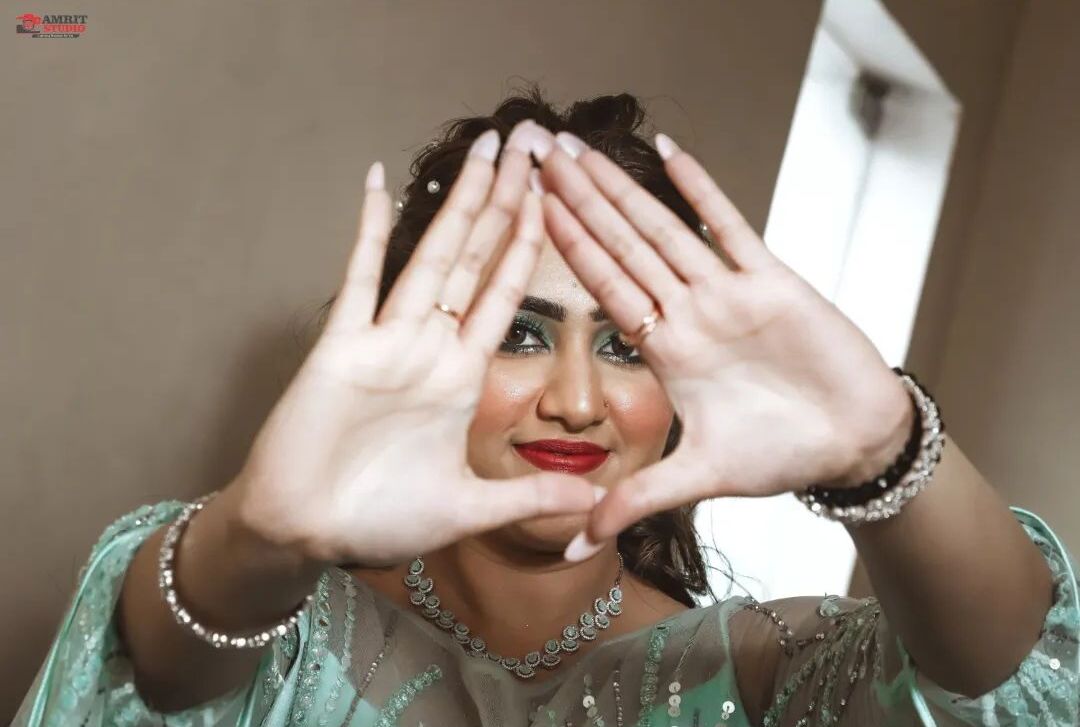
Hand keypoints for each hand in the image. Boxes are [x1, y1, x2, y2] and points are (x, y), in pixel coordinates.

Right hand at [231, 122, 597, 566]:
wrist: (305, 533)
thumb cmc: (379, 520)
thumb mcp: (467, 508)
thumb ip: (527, 497)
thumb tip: (594, 498)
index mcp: (460, 378)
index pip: (504, 297)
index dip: (529, 248)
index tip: (555, 200)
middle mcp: (429, 348)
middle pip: (475, 261)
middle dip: (504, 204)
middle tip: (530, 148)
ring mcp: (385, 341)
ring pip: (430, 257)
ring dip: (458, 204)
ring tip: (485, 151)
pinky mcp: (340, 346)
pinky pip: (357, 278)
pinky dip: (366, 230)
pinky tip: (379, 182)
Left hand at [537, 132, 913, 544]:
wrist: (852, 443)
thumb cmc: (779, 455)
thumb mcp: (696, 479)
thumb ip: (634, 502)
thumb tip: (570, 546)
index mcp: (667, 350)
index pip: (604, 290)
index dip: (564, 251)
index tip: (525, 213)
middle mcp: (689, 312)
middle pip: (622, 247)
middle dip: (578, 202)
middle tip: (534, 153)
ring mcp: (727, 292)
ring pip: (664, 230)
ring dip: (622, 189)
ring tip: (579, 149)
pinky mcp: (773, 282)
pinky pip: (731, 227)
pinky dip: (702, 192)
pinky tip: (671, 153)